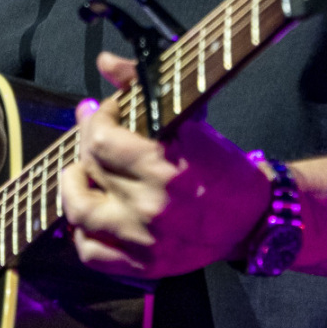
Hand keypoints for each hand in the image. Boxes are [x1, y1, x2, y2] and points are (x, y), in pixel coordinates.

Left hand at [58, 52, 271, 277]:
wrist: (253, 219)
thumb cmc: (222, 168)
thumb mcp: (191, 120)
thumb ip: (143, 85)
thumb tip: (105, 62)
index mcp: (165, 168)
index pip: (101, 139)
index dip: (98, 118)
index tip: (108, 112)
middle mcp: (152, 207)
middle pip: (91, 168)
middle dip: (87, 143)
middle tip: (96, 134)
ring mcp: (145, 241)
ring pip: (80, 211)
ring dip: (74, 186)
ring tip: (83, 173)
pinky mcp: (144, 266)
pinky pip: (90, 253)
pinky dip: (82, 232)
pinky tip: (92, 213)